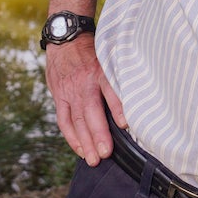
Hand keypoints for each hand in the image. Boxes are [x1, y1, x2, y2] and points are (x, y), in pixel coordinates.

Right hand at [45, 36, 125, 165]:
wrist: (65, 37)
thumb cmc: (92, 50)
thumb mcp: (108, 56)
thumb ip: (118, 77)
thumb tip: (138, 98)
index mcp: (99, 71)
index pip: (109, 90)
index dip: (116, 107)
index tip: (124, 124)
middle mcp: (84, 83)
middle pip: (90, 111)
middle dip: (98, 134)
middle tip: (106, 153)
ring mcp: (69, 91)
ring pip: (76, 120)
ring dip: (85, 141)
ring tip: (93, 159)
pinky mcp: (59, 96)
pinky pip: (63, 119)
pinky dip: (71, 136)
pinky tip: (80, 149)